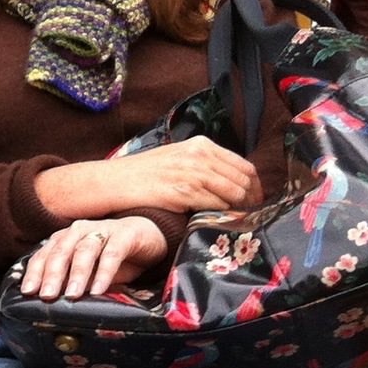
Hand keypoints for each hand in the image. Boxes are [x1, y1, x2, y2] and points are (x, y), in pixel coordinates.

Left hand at [20, 216, 167, 301]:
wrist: (146, 236)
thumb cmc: (111, 255)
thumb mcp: (88, 271)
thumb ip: (72, 282)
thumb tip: (54, 304)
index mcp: (64, 239)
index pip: (44, 255)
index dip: (34, 273)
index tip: (27, 291)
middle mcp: (79, 231)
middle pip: (60, 252)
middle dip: (51, 275)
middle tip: (46, 295)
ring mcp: (101, 230)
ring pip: (84, 251)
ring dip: (77, 274)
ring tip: (72, 294)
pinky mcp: (124, 235)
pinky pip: (112, 254)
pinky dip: (104, 272)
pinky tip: (99, 289)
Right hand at [35, 136, 261, 218]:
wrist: (112, 182)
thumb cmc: (141, 175)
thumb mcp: (175, 160)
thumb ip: (202, 165)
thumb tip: (230, 184)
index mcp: (200, 145)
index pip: (244, 166)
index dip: (255, 187)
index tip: (254, 203)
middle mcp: (199, 155)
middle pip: (244, 180)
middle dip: (251, 201)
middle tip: (248, 217)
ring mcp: (191, 172)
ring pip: (234, 193)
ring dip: (238, 210)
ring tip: (235, 222)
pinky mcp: (182, 190)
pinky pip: (215, 204)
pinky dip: (220, 214)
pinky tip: (217, 221)